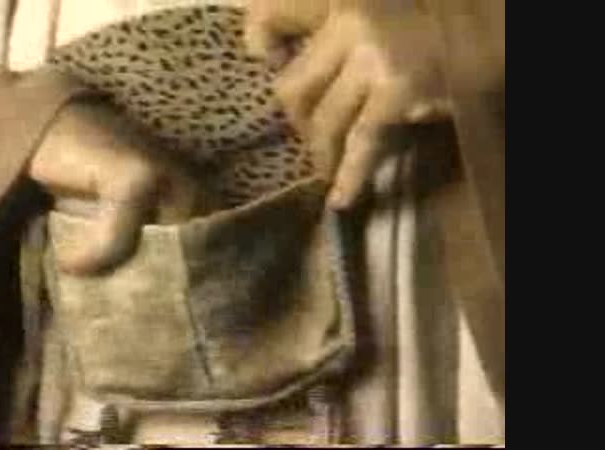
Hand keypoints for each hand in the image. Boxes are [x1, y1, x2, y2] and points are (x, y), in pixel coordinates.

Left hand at [245, 0, 452, 208]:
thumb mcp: (375, 14)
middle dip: (297, 121)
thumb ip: (334, 35)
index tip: (263, 58)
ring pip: (323, 118)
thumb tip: (276, 63)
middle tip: (312, 135)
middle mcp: (352, 20)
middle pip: (294, 84)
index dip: (260, 39)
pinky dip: (348, 174)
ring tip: (326, 168)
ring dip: (321, 151)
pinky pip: (362, 139)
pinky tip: (340, 198)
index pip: (273, 12)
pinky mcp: (398, 88)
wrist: (493, 27)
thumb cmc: (435, 22)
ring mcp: (374, 55)